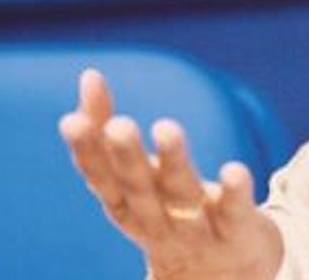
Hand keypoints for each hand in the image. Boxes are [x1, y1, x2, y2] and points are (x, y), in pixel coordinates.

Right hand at [59, 69, 283, 279]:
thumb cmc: (169, 215)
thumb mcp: (139, 177)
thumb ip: (109, 129)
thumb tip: (88, 76)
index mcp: (127, 206)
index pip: (101, 180)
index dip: (87, 152)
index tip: (71, 120)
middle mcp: (157, 220)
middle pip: (139, 189)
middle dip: (127, 158)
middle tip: (119, 125)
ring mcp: (197, 231)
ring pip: (183, 196)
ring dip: (174, 163)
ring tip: (167, 127)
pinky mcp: (238, 233)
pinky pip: (235, 212)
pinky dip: (234, 192)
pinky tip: (234, 169)